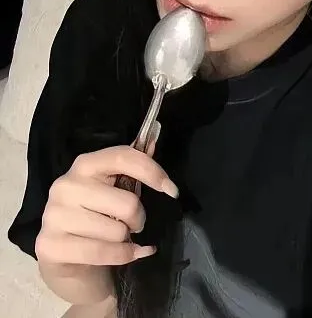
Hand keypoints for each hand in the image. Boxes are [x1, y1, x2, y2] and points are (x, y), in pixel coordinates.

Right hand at [36, 145, 178, 266]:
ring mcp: (54, 216)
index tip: (172, 190)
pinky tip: (127, 253)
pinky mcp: (51, 246)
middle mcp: (66, 185)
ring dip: (126, 239)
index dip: (152, 171)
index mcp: (85, 165)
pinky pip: (104, 252)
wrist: (66, 259)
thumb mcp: (116, 189)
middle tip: (133, 224)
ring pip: (117, 231)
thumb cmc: (98, 216)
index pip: (123, 157)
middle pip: (127, 203)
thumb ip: (133, 167)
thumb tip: (152, 141)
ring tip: (118, 238)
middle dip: (138, 218)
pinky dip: (123, 255)